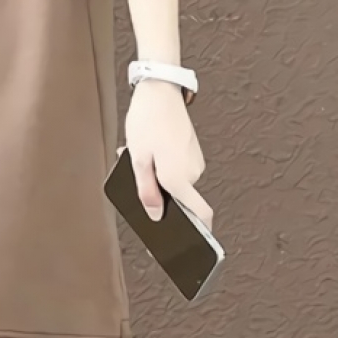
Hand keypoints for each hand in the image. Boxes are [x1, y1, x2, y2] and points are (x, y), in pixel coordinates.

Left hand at [124, 79, 212, 229]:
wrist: (160, 90)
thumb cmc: (147, 121)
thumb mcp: (138, 158)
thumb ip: (147, 190)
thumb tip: (156, 216)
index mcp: (178, 177)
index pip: (200, 215)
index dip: (197, 235)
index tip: (187, 247)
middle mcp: (191, 172)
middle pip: (179, 198)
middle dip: (157, 192)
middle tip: (137, 175)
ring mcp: (194, 161)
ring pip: (174, 180)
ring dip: (155, 175)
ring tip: (137, 154)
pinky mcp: (191, 151)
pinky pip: (175, 166)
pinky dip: (161, 164)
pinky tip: (146, 148)